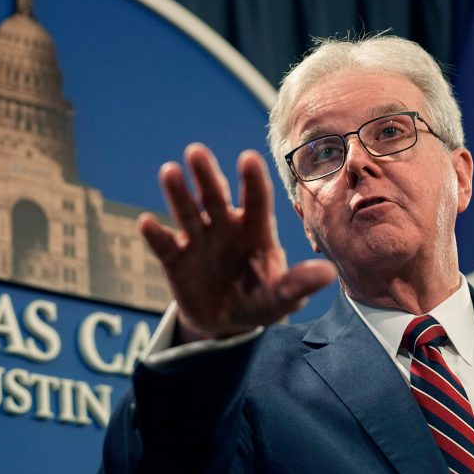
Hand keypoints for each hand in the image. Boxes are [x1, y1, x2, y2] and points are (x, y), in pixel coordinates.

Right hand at [138, 143, 335, 342]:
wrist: (225, 321)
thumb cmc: (259, 300)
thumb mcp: (280, 298)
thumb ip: (298, 285)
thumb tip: (328, 275)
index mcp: (255, 229)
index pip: (256, 200)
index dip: (252, 181)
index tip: (247, 158)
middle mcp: (225, 226)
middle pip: (216, 196)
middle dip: (206, 175)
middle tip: (196, 151)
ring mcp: (198, 240)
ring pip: (187, 211)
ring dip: (177, 193)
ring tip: (169, 172)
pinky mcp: (175, 258)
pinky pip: (164, 245)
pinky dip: (155, 235)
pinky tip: (145, 223)